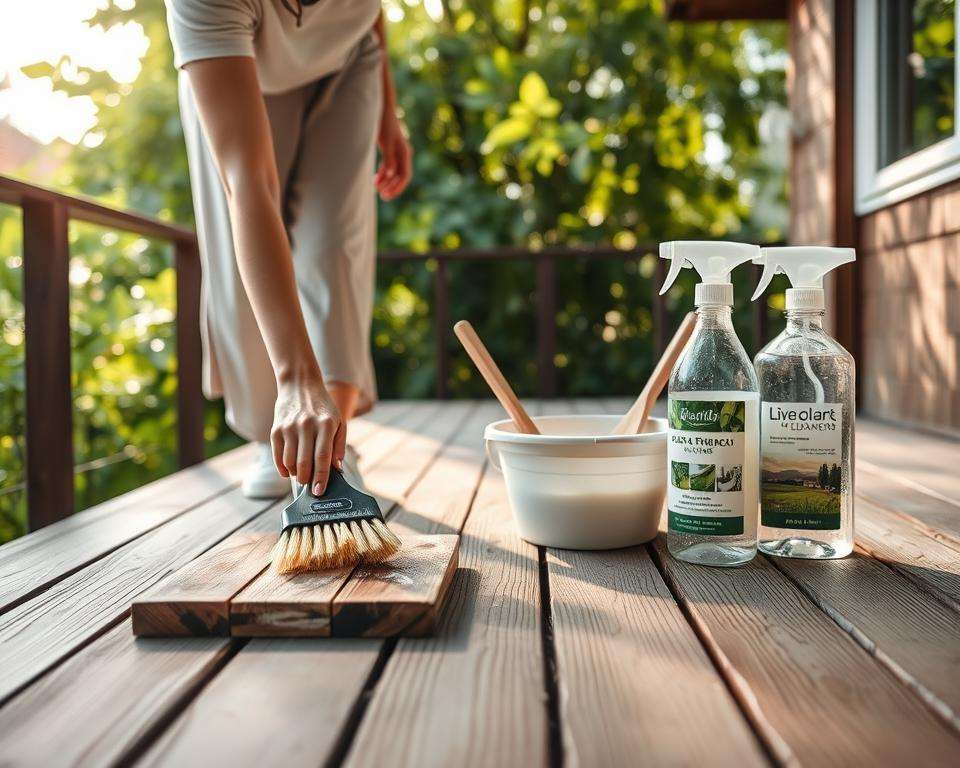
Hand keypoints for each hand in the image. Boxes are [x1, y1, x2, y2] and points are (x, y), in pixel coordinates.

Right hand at [271, 374, 345, 494]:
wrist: (299, 384)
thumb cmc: (323, 406)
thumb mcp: (338, 421)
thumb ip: (339, 445)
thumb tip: (337, 468)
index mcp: (325, 424)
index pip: (322, 457)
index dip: (321, 477)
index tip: (320, 491)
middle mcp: (306, 425)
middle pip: (304, 463)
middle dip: (307, 480)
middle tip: (310, 485)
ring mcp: (289, 427)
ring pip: (289, 462)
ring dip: (295, 474)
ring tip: (301, 475)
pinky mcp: (276, 429)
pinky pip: (278, 456)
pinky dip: (283, 468)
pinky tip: (288, 471)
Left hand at [375, 109, 411, 200]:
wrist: (381, 106)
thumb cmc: (383, 122)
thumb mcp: (386, 141)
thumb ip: (388, 159)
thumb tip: (389, 175)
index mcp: (404, 152)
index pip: (405, 176)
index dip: (397, 188)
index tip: (387, 195)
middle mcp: (403, 153)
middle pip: (400, 176)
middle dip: (392, 187)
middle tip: (382, 197)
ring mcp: (397, 151)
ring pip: (394, 172)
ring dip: (387, 182)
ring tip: (376, 189)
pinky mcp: (390, 149)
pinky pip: (389, 165)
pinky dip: (383, 173)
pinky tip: (375, 179)